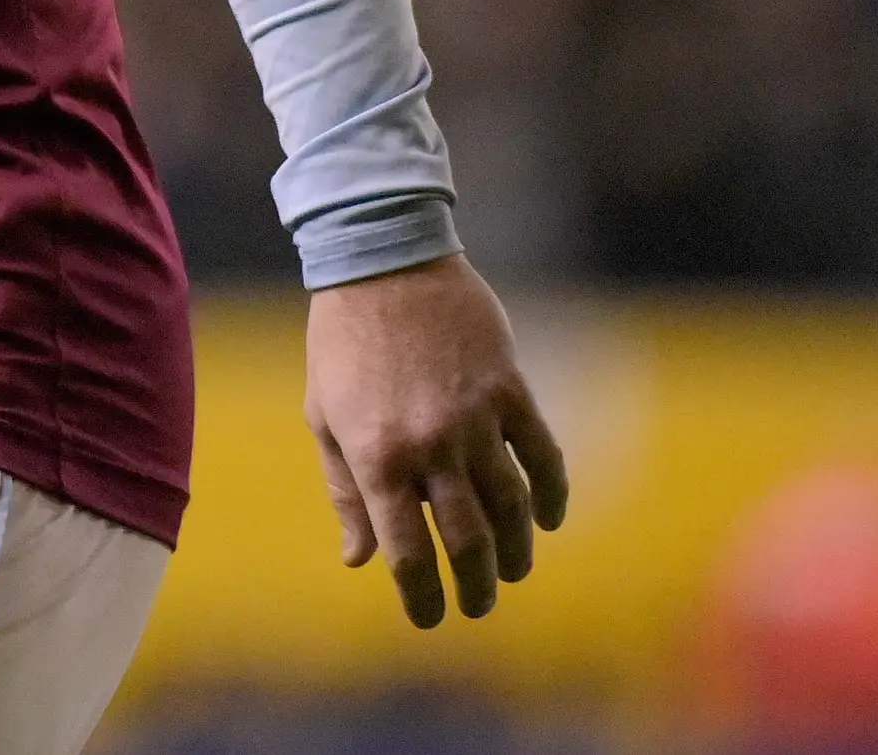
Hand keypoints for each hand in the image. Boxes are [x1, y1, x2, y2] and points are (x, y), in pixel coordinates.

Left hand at [303, 252, 567, 626]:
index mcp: (376, 458)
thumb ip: (346, 491)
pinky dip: (552, 493)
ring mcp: (474, 418)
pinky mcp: (509, 389)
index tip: (429, 618)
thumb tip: (358, 559)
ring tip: (515, 571)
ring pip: (511, 506)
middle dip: (477, 586)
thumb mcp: (324, 417)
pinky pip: (542, 455)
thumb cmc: (341, 341)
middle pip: (468, 541)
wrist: (382, 259)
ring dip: (518, 549)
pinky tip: (550, 518)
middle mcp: (430, 446)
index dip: (421, 597)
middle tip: (480, 606)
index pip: (407, 553)